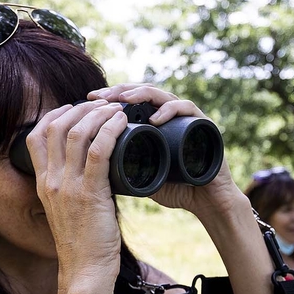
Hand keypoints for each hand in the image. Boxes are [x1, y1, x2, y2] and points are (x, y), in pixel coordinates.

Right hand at [27, 100, 128, 284]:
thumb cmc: (84, 244)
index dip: (55, 114)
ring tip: (116, 109)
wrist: (85, 271)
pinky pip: (98, 151)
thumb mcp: (68, 210)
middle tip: (101, 104)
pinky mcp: (90, 193)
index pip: (36, 135)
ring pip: (77, 133)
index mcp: (43, 184)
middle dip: (80, 108)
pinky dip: (111, 131)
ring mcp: (68, 187)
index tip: (76, 108)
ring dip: (99, 114)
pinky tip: (122, 123)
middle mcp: (51, 181)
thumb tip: (95, 166)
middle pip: (56, 126)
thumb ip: (73, 187)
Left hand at [87, 84, 241, 217]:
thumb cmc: (176, 189)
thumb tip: (91, 161)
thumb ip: (122, 165)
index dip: (108, 97)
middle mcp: (169, 115)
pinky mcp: (203, 124)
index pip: (128, 100)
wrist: (206, 202)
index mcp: (153, 123)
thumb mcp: (141, 174)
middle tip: (99, 96)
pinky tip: (154, 119)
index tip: (87, 100)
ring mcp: (186, 117)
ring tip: (122, 101)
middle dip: (119, 91)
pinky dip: (170, 111)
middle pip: (142, 92)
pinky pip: (186, 109)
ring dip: (141, 94)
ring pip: (162, 95)